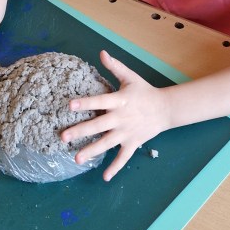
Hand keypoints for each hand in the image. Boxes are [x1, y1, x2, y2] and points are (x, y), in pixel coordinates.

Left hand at [61, 49, 168, 180]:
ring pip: (107, 143)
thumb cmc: (144, 91)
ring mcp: (127, 133)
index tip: (70, 105)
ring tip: (76, 158)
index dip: (86, 103)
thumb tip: (101, 52)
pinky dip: (115, 167)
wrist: (166, 109)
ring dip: (92, 151)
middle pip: (99, 125)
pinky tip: (104, 177)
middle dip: (81, 131)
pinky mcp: (133, 143)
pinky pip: (123, 158)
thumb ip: (115, 67)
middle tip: (63, 137)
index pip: (100, 100)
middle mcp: (121, 118)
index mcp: (120, 100)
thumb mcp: (130, 77)